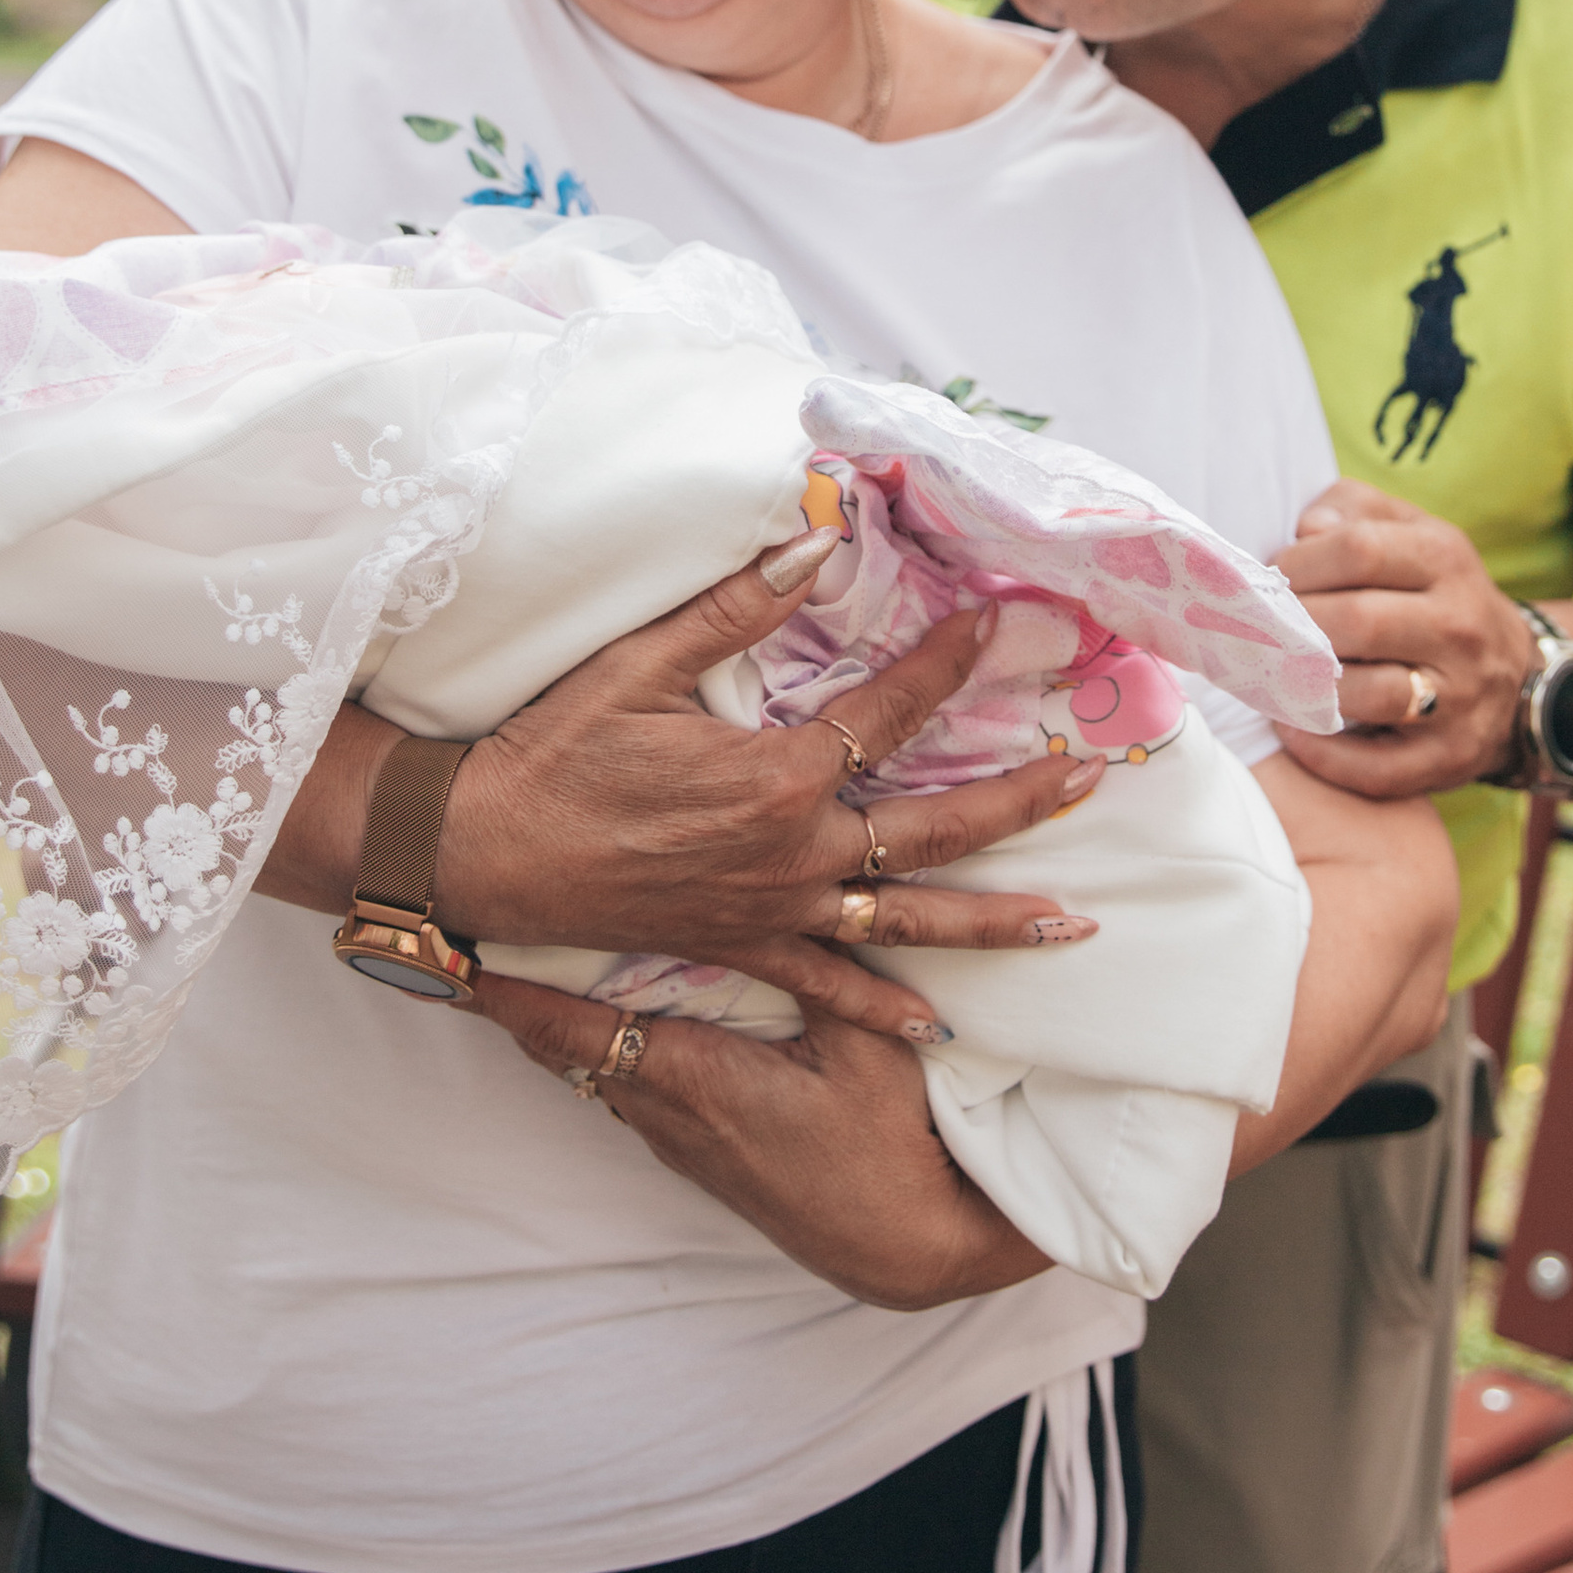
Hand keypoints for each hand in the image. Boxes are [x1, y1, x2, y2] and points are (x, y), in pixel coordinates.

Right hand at [263, 537, 1105, 1045]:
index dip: (950, 661)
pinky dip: (883, 1010)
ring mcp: (772, 910)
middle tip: (1092, 779)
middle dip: (1021, 802)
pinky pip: (827, 989)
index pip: (890, 710)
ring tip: (1073, 920)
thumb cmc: (554, 749)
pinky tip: (935, 1028)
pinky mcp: (739, 948)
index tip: (1001, 619)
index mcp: (778, 775)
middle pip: (933, 825)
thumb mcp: (642, 664)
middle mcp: (793, 852)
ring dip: (994, 918)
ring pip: (906, 918)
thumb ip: (737, 611)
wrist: (481, 849)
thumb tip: (815, 544)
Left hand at [461, 967, 1050, 1310]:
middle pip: (562, 1045)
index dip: (507, 990)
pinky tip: (617, 1009)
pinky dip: (602, 1041)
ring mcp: (678, 1138)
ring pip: (592, 1066)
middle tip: (476, 935)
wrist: (898, 1246)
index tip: (453, 952)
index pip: (571, 1026)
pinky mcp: (700, 1151)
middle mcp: (665, 1110)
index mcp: (690, 1075)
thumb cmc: (883, 1146)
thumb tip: (791, 894)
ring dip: (559, 1017)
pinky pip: (629, 1083)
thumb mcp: (862, 1046)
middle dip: (516, 993)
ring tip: (526, 958)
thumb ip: (823, 970)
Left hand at [1271, 480, 1536, 800]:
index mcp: (1446, 559)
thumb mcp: (1410, 531)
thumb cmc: (1434, 595)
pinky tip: (1295, 730)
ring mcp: (1460, 697)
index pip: (1359, 549)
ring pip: (1371, 694)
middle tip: (1262, 631)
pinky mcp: (1450, 756)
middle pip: (1358, 621)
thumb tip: (1305, 529)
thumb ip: (1352, 508)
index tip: (1274, 579)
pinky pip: (1377, 768)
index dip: (1299, 563)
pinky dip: (1325, 755)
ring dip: (1307, 688)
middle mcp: (1460, 626)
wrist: (1518, 678)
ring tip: (1274, 676)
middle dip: (1295, 626)